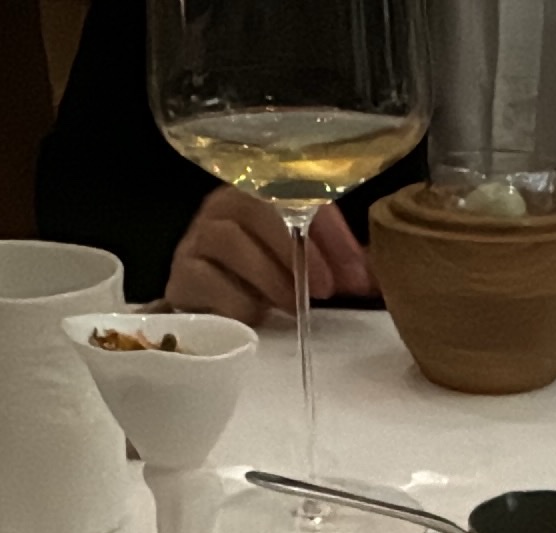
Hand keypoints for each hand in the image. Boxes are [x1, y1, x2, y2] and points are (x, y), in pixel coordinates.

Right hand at [165, 186, 375, 321]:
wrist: (205, 315)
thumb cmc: (260, 285)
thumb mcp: (303, 269)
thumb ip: (337, 267)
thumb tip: (375, 278)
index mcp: (259, 193)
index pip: (296, 194)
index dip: (330, 231)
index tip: (357, 272)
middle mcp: (222, 207)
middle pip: (256, 207)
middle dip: (298, 249)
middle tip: (327, 289)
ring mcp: (196, 239)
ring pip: (227, 240)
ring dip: (269, 275)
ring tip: (292, 304)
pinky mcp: (180, 276)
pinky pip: (205, 280)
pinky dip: (237, 301)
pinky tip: (256, 316)